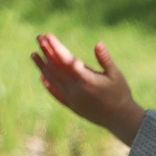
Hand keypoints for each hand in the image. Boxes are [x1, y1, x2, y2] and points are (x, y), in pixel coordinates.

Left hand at [31, 34, 145, 144]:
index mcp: (87, 80)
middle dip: (47, 52)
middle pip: (56, 68)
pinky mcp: (73, 107)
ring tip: (34, 54)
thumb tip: (98, 43)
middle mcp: (76, 90)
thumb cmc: (121, 94)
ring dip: (42, 67)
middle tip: (39, 37)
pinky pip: (57, 94)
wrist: (121, 119)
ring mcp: (73, 99)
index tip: (47, 35)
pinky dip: (49, 85)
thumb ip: (105, 59)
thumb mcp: (116, 75)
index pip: (66, 60)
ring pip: (53, 80)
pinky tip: (42, 77)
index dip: (56, 47)